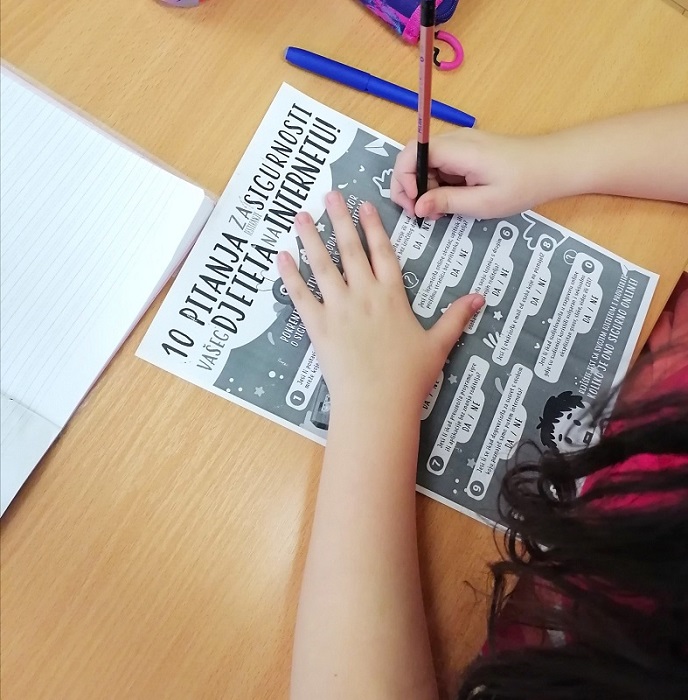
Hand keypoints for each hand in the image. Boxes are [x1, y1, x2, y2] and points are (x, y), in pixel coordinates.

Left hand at [276, 192, 483, 410]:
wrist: (377, 402)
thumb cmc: (409, 376)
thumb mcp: (439, 345)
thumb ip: (456, 318)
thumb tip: (480, 297)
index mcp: (392, 296)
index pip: (383, 252)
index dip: (374, 226)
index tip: (365, 205)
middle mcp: (364, 294)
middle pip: (350, 249)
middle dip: (340, 219)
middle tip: (329, 195)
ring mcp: (338, 308)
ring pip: (322, 264)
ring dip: (311, 237)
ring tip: (300, 215)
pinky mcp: (317, 326)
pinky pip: (300, 295)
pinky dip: (289, 275)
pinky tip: (280, 256)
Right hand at [390, 129, 556, 219]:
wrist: (554, 166)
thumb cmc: (523, 184)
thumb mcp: (483, 202)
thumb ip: (447, 202)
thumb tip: (417, 207)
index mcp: (458, 149)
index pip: (411, 152)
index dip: (404, 178)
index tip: (413, 204)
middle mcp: (454, 140)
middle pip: (413, 157)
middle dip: (409, 186)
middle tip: (421, 214)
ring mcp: (460, 144)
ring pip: (424, 163)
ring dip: (423, 188)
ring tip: (437, 212)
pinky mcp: (465, 152)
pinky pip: (439, 166)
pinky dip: (436, 185)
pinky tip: (447, 203)